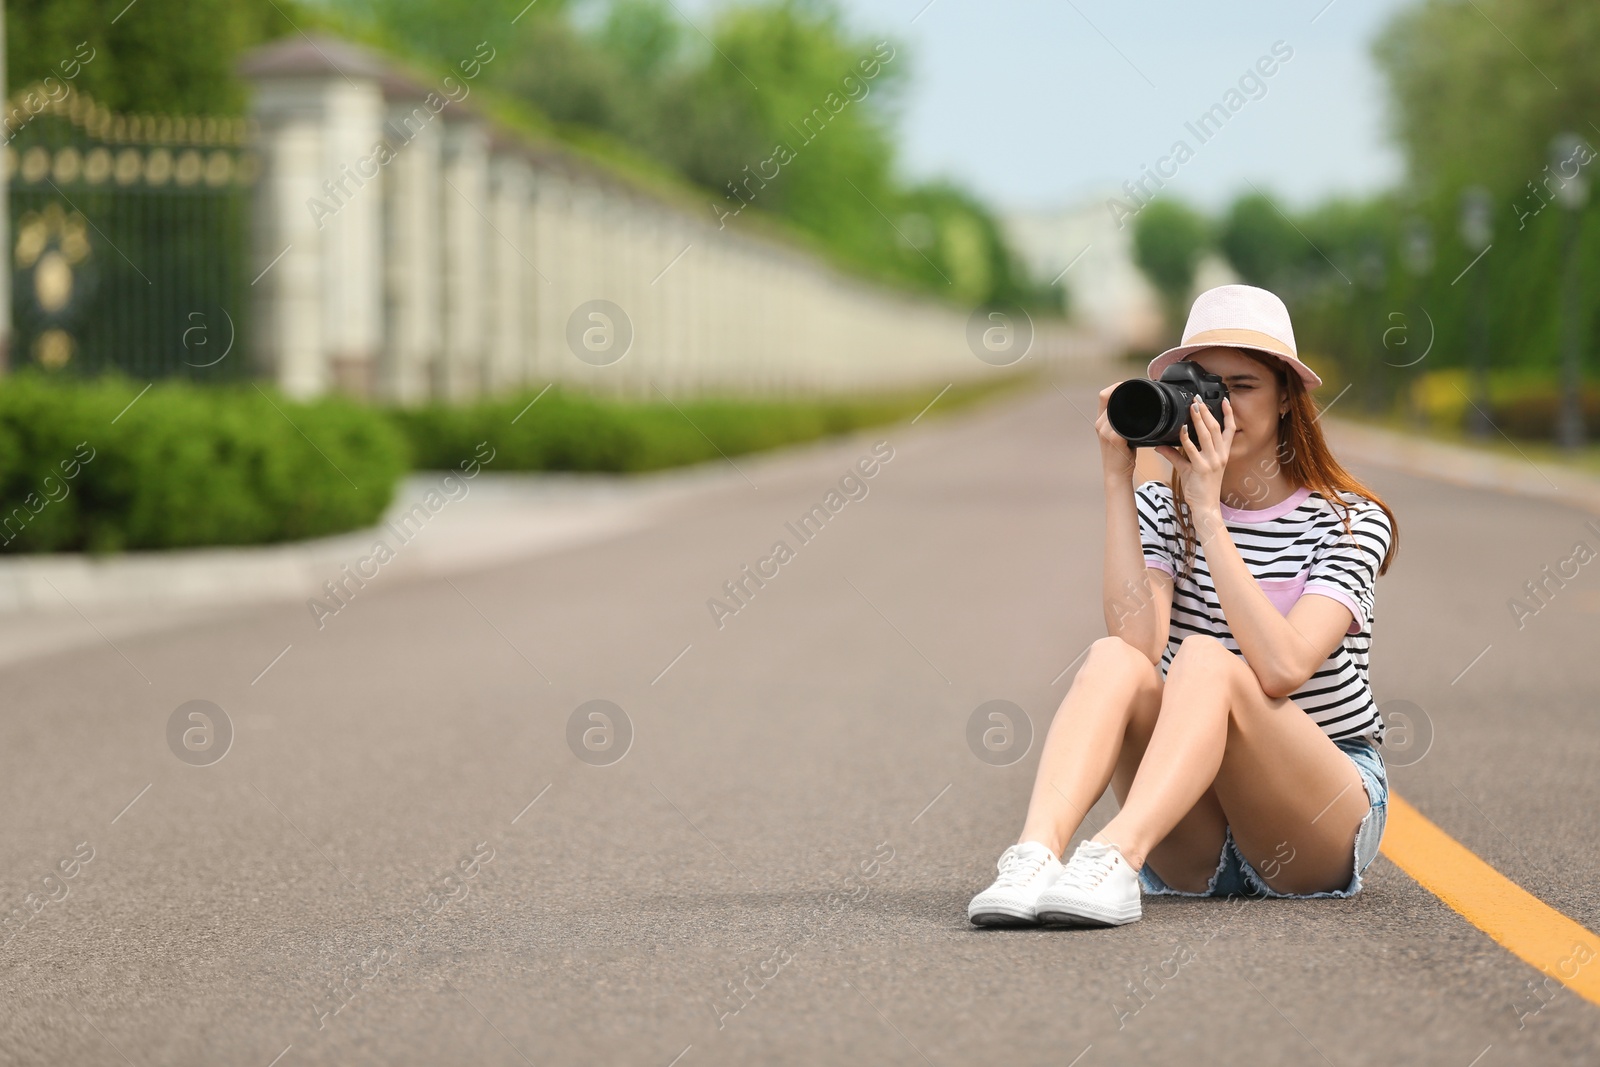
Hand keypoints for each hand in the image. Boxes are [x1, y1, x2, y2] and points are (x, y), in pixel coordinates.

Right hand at [1094, 382, 1137, 482]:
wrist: (1116, 474)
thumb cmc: (1120, 456)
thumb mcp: (1119, 435)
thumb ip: (1123, 424)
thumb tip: (1138, 412)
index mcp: (1101, 421)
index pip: (1103, 395)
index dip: (1115, 386)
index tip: (1128, 384)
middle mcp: (1100, 424)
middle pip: (1106, 396)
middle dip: (1121, 388)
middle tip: (1139, 387)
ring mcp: (1105, 431)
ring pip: (1114, 406)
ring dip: (1126, 399)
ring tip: (1141, 397)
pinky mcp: (1114, 438)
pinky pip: (1121, 422)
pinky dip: (1130, 415)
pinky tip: (1140, 413)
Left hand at [1154, 396, 1234, 526]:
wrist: (1205, 506)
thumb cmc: (1200, 487)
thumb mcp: (1188, 468)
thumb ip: (1176, 454)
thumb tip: (1161, 445)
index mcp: (1222, 453)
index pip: (1229, 430)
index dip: (1228, 414)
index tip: (1224, 400)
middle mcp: (1220, 455)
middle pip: (1215, 428)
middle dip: (1207, 411)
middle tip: (1198, 399)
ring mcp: (1212, 462)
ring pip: (1206, 435)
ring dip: (1199, 419)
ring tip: (1193, 407)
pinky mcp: (1201, 468)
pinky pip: (1193, 450)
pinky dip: (1186, 438)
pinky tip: (1182, 429)